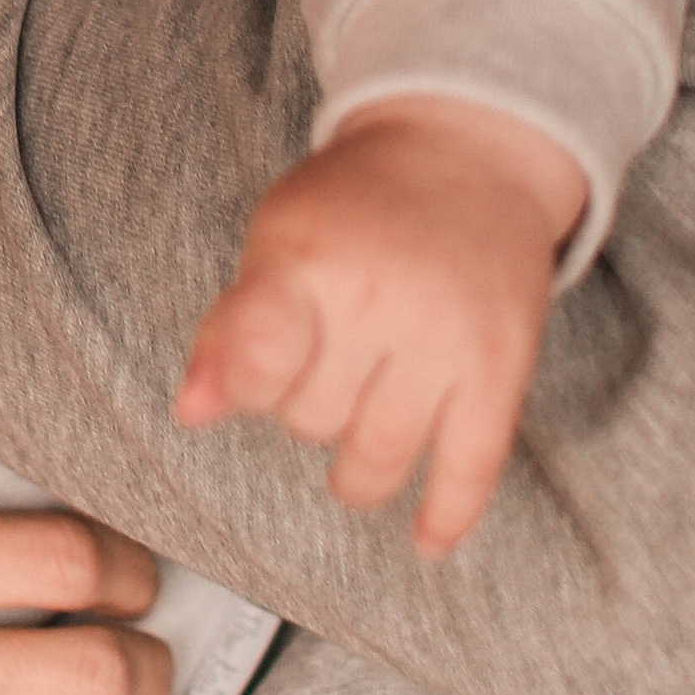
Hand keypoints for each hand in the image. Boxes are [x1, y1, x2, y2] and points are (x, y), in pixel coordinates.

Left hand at [172, 95, 581, 555]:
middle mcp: (381, 302)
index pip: (258, 359)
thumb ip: (232, 327)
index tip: (252, 380)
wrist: (468, 153)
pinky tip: (427, 541)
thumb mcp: (277, 238)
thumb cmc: (356, 205)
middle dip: (305, 407)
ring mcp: (447, 341)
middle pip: (313, 419)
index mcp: (311, 260)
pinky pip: (473, 466)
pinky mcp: (502, 370)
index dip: (245, 386)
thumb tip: (191, 412)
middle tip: (327, 364)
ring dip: (357, 470)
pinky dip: (446, 514)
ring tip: (356, 444)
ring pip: (380, 457)